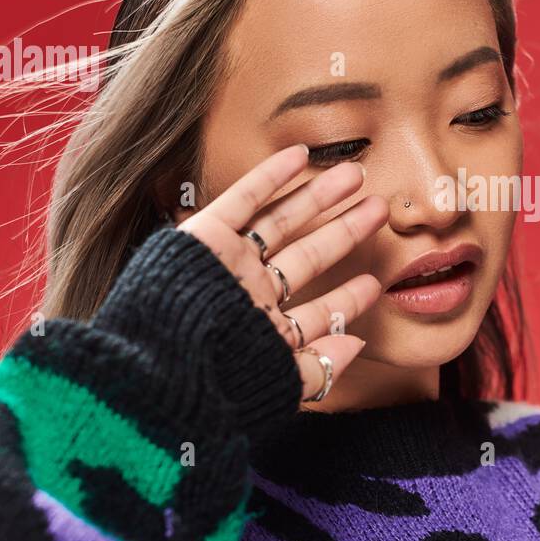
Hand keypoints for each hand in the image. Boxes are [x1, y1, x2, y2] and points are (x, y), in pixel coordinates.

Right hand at [175, 144, 385, 403]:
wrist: (159, 369)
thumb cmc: (217, 385)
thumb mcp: (278, 385)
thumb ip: (319, 368)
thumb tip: (357, 346)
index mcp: (265, 330)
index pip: (315, 311)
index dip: (345, 297)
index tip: (375, 282)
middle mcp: (249, 294)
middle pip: (308, 256)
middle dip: (345, 232)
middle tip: (380, 209)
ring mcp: (228, 264)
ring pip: (282, 223)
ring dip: (319, 197)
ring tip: (356, 175)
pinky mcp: (204, 237)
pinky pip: (242, 199)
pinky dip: (270, 176)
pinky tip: (300, 155)